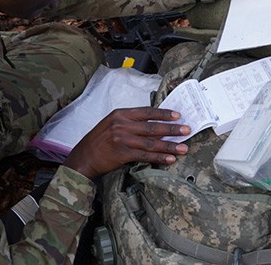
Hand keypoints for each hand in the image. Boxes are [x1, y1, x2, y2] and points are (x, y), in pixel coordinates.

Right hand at [64, 107, 189, 179]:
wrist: (83, 158)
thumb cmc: (99, 140)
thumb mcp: (112, 123)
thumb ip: (130, 121)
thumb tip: (153, 122)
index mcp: (121, 114)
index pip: (147, 112)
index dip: (164, 113)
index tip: (178, 115)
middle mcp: (122, 125)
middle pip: (152, 127)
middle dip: (172, 129)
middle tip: (186, 130)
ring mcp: (122, 139)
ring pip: (151, 142)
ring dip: (169, 146)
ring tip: (183, 148)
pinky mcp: (122, 154)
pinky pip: (145, 155)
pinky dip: (159, 157)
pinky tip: (169, 159)